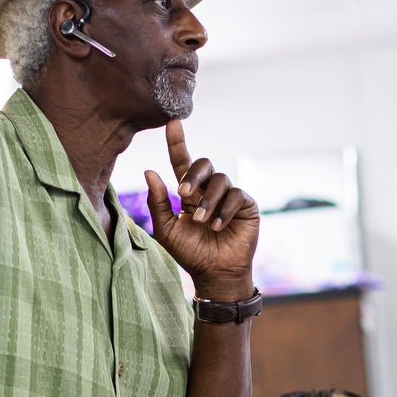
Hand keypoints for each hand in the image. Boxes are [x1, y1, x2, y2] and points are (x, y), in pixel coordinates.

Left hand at [143, 119, 258, 298]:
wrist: (215, 273)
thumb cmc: (190, 253)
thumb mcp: (167, 229)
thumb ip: (158, 202)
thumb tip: (149, 172)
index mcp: (190, 192)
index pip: (182, 162)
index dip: (177, 142)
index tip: (172, 122)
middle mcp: (210, 190)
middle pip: (203, 164)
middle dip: (193, 175)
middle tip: (183, 195)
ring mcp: (230, 196)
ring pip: (220, 180)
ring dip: (208, 201)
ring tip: (203, 222)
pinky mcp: (246, 205)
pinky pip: (236, 195)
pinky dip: (225, 211)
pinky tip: (219, 227)